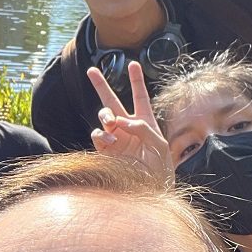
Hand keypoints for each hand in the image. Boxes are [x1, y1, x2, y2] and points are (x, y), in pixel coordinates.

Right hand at [87, 62, 173, 181]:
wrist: (149, 187)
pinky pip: (98, 135)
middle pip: (112, 100)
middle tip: (91, 70)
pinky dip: (102, 135)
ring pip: (103, 116)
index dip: (136, 80)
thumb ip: (142, 127)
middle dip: (101, 85)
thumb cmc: (160, 167)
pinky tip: (111, 141)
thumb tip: (120, 122)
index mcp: (144, 121)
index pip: (139, 96)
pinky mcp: (105, 150)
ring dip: (106, 115)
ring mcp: (115, 137)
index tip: (133, 64)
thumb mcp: (159, 144)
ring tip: (112, 122)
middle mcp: (127, 127)